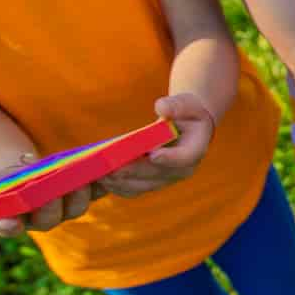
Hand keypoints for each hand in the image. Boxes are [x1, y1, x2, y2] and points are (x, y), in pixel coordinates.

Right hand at [0, 157, 101, 237]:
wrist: (24, 174)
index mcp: (14, 221)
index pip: (11, 228)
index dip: (10, 225)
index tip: (6, 221)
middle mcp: (42, 218)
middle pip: (50, 218)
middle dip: (50, 206)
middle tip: (48, 190)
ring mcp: (66, 206)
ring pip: (76, 205)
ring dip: (78, 193)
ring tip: (77, 177)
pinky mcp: (87, 192)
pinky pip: (98, 191)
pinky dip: (101, 181)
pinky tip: (100, 169)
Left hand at [99, 94, 214, 197]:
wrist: (187, 129)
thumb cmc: (186, 114)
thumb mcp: (187, 104)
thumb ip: (176, 105)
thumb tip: (162, 109)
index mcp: (194, 151)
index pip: (184, 158)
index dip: (169, 158)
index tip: (153, 155)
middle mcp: (181, 170)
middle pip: (156, 175)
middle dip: (133, 171)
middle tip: (111, 167)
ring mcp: (165, 180)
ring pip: (142, 186)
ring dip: (120, 182)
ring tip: (100, 173)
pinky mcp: (150, 183)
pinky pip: (132, 190)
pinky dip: (116, 186)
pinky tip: (100, 178)